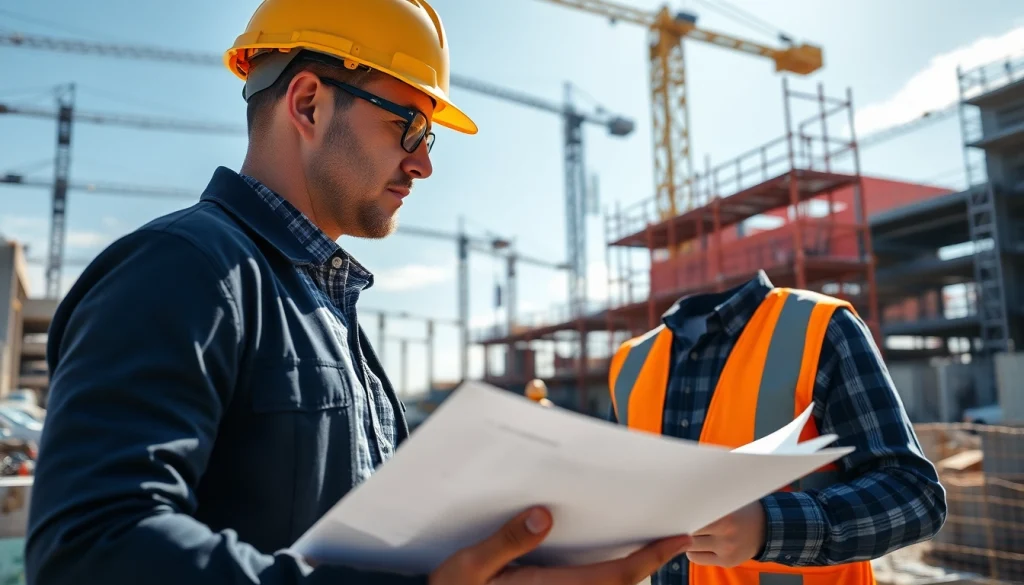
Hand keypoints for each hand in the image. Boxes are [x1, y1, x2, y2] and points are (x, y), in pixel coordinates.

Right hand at [430, 506, 691, 584]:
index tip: (680, 538)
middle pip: (620, 583)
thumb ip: (505, 542)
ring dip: (626, 568)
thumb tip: (543, 516)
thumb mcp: (467, 567)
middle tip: (670, 530)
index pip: (616, 576)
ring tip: (642, 535)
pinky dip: (603, 573)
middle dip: (646, 561)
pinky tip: (599, 551)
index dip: (652, 558)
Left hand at [683, 501, 765, 566]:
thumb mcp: (729, 499)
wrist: (766, 528)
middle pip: (689, 532)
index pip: (693, 516)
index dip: (681, 513)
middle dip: (682, 525)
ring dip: (685, 539)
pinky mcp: (726, 562)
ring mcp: (726, 550)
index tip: (675, 509)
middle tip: (677, 518)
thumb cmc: (741, 509)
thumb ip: (708, 500)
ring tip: (689, 530)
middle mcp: (727, 534)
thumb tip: (682, 494)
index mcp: (726, 516)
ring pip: (689, 546)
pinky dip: (692, 551)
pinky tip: (697, 542)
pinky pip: (696, 558)